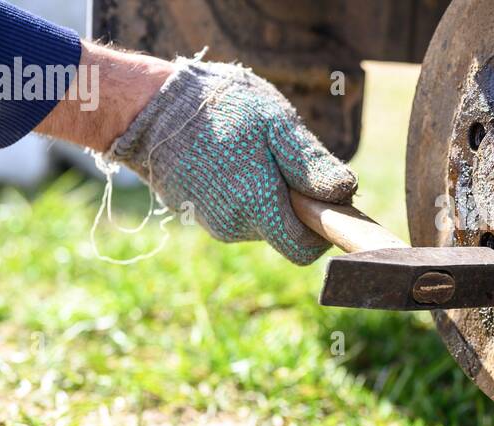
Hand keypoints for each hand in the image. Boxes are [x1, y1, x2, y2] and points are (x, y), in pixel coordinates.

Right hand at [37, 43, 356, 264]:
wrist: (147, 106)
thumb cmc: (218, 108)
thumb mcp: (276, 123)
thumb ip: (311, 163)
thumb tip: (346, 194)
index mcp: (258, 208)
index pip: (304, 250)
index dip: (322, 229)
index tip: (324, 199)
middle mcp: (234, 227)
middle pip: (283, 232)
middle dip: (292, 203)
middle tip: (282, 158)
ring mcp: (212, 222)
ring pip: (259, 220)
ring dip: (265, 193)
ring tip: (250, 150)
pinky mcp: (196, 213)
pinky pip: (234, 210)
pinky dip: (241, 189)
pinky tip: (229, 155)